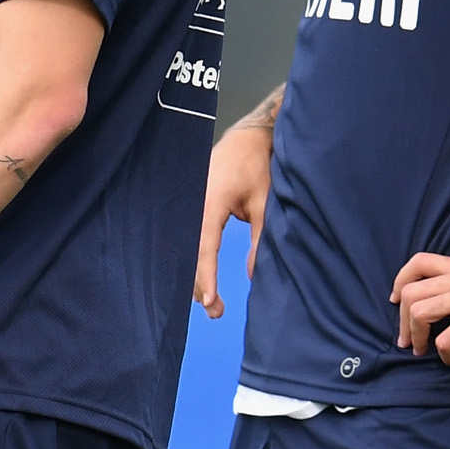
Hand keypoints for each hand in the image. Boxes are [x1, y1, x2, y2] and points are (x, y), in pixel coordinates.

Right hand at [195, 121, 273, 317]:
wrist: (247, 137)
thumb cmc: (257, 166)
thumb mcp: (265, 204)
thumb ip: (260, 241)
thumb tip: (254, 276)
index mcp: (210, 201)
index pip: (204, 247)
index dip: (206, 277)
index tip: (211, 301)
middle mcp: (192, 203)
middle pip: (188, 253)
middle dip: (199, 284)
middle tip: (216, 311)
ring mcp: (187, 203)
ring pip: (185, 248)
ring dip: (195, 274)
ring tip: (211, 301)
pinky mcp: (189, 205)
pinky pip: (187, 237)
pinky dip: (193, 259)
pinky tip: (202, 278)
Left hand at [392, 214, 449, 367]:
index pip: (418, 263)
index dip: (400, 280)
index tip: (397, 300)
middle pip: (410, 293)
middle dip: (402, 321)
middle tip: (408, 341)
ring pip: (420, 314)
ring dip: (417, 337)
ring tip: (425, 351)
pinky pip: (446, 339)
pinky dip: (444, 354)